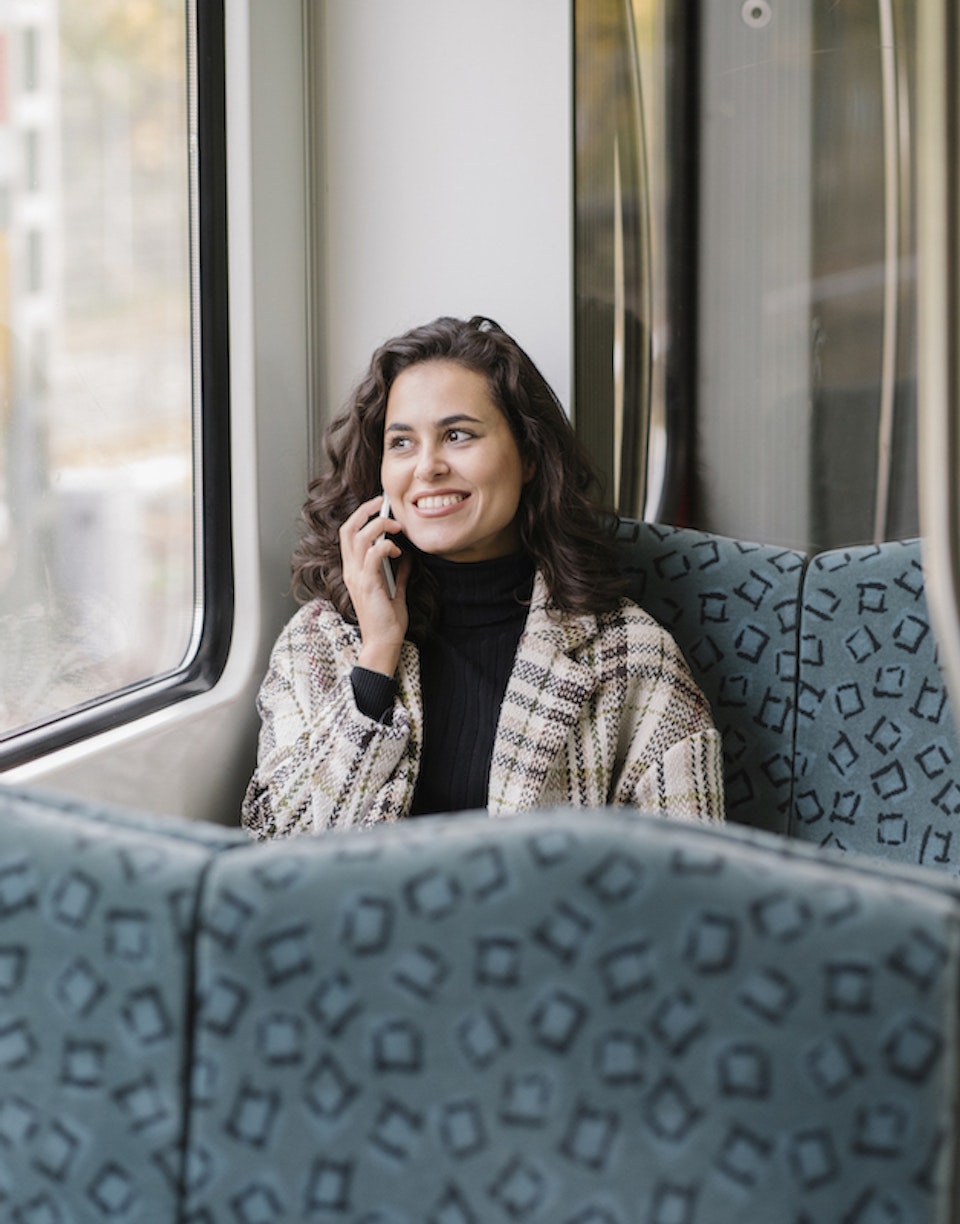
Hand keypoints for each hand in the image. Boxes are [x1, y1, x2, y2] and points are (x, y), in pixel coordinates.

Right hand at [339, 496, 409, 675]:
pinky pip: (372, 555)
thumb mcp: (395, 591)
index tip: (379, 507)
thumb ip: (399, 573)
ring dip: (378, 526)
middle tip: (383, 503)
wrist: (384, 643)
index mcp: (354, 571)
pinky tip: (398, 551)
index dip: (361, 516)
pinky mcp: (368, 584)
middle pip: (348, 529)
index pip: (349, 534)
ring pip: (358, 537)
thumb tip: (407, 557)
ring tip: (396, 527)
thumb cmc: (387, 621)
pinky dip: (386, 546)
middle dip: (365, 511)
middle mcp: (351, 571)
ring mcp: (357, 577)